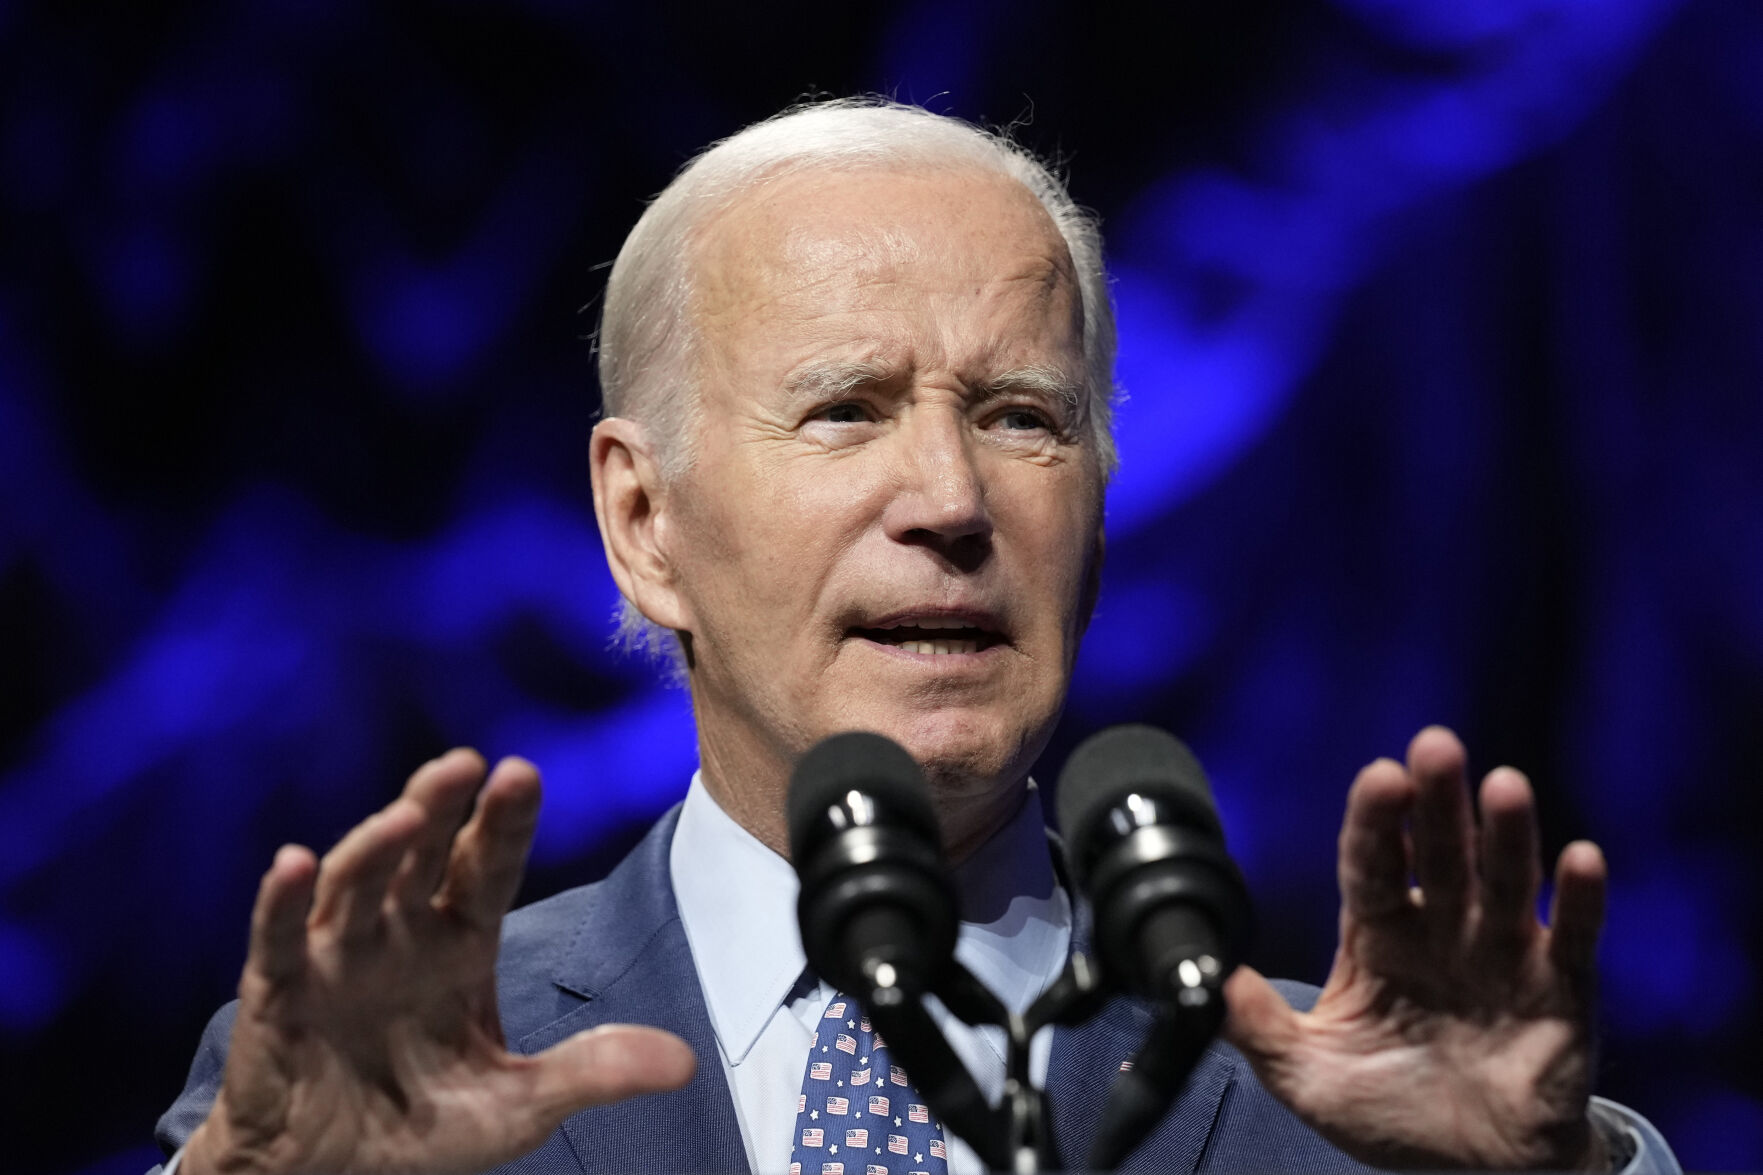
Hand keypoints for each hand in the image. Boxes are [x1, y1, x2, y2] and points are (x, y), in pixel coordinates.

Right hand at [182, 749, 695, 1174]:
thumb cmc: (422, 1124)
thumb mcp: (520, 1105)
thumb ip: (593, 1072)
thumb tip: (685, 1062)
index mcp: (460, 941)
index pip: (487, 867)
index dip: (503, 822)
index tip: (524, 774)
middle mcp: (399, 932)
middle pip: (419, 853)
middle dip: (439, 806)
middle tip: (466, 764)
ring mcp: (336, 957)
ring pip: (354, 883)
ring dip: (374, 845)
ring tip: (404, 816)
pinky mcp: (279, 994)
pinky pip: (274, 942)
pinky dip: (279, 904)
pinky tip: (289, 864)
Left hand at [1222, 727, 1609, 1169]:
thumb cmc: (1390, 1111)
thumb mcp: (1306, 1074)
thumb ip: (1256, 1026)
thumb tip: (1198, 978)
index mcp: (1379, 936)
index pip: (1372, 863)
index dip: (1376, 821)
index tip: (1378, 776)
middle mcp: (1442, 930)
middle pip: (1440, 854)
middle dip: (1438, 802)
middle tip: (1434, 747)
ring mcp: (1504, 954)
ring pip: (1506, 881)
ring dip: (1507, 834)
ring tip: (1504, 787)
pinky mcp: (1562, 992)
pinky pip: (1573, 940)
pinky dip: (1581, 900)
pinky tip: (1581, 858)